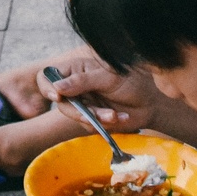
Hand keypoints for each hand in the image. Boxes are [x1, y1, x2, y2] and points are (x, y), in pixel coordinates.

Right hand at [38, 56, 162, 132]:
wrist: (149, 103)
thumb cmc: (130, 82)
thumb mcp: (107, 78)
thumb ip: (82, 82)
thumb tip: (57, 87)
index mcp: (75, 69)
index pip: (47, 76)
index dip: (47, 87)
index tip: (58, 97)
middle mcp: (75, 86)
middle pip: (61, 103)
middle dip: (79, 111)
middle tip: (93, 115)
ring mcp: (82, 103)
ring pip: (75, 116)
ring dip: (96, 118)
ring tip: (114, 115)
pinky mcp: (91, 118)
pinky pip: (88, 126)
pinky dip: (104, 124)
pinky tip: (119, 117)